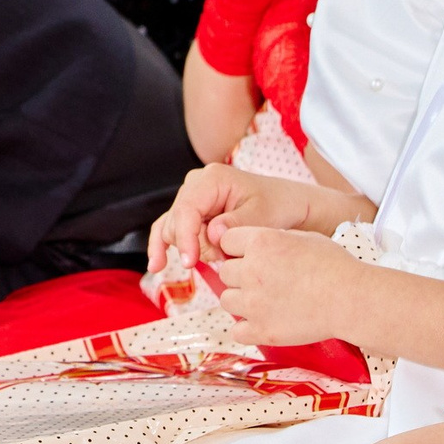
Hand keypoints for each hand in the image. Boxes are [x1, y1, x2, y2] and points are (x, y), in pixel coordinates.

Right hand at [146, 164, 315, 271]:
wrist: (286, 204)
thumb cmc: (278, 204)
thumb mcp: (263, 215)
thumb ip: (236, 224)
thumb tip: (212, 234)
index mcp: (212, 179)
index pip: (186, 210)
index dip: (185, 238)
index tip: (190, 262)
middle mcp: (195, 185)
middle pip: (176, 222)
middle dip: (195, 246)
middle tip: (224, 257)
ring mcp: (191, 198)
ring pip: (172, 229)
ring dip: (192, 249)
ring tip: (219, 256)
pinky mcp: (191, 212)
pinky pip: (170, 229)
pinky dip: (165, 247)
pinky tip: (156, 265)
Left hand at [211, 225, 367, 347]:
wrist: (353, 299)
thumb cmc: (335, 267)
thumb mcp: (305, 237)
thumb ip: (274, 239)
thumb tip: (256, 244)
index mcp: (261, 243)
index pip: (226, 241)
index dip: (239, 249)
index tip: (253, 256)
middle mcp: (251, 271)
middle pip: (225, 272)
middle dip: (242, 276)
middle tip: (267, 281)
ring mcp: (253, 303)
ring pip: (227, 300)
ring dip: (242, 301)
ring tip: (268, 301)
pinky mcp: (260, 330)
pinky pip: (236, 330)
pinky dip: (248, 328)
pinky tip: (266, 321)